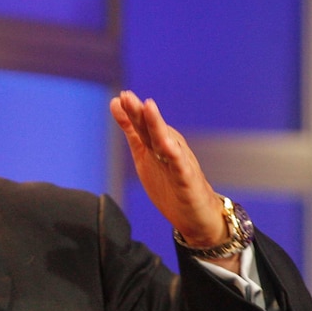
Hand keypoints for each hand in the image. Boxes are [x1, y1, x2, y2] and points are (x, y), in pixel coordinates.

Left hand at [110, 91, 238, 270]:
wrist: (196, 213)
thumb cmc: (169, 183)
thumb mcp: (144, 154)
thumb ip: (132, 130)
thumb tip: (115, 103)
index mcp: (157, 143)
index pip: (141, 125)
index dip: (130, 111)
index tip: (119, 97)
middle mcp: (169, 148)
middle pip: (152, 129)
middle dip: (140, 112)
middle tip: (128, 97)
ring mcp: (179, 163)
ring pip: (166, 141)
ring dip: (157, 124)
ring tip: (149, 108)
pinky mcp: (187, 180)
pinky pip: (180, 166)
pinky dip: (174, 154)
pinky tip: (167, 144)